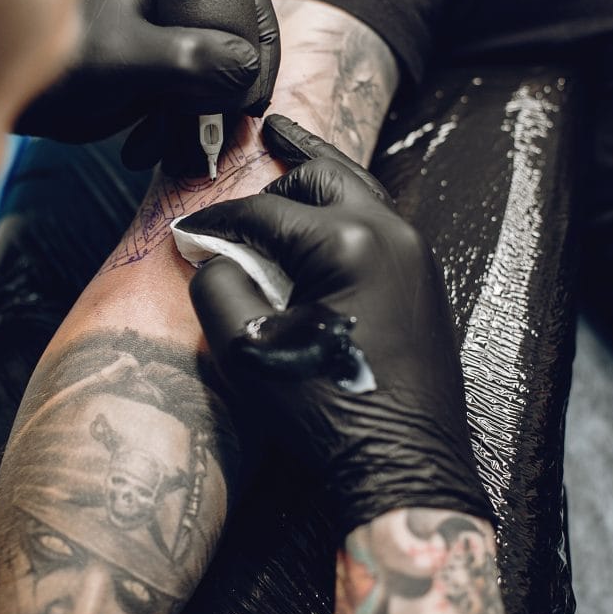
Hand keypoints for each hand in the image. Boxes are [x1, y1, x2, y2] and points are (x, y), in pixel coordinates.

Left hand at [14, 0, 278, 153]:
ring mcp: (173, 32)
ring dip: (203, 118)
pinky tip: (150, 145)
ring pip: (225, 74)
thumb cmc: (58, 67)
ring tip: (168, 141)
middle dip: (227, 90)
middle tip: (216, 123)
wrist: (23, 106)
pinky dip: (184, 129)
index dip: (256, 38)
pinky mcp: (167, 69)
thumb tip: (247, 71)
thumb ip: (192, 57)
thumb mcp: (126, 58)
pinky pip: (200, 99)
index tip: (250, 89)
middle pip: (240, 36)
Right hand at [178, 115, 490, 538]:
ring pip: (359, 191)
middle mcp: (392, 234)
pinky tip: (324, 220)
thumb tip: (213, 254)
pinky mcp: (424, 279)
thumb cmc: (325, 411)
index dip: (218, 218)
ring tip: (291, 150)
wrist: (405, 463)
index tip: (188, 229)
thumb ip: (217, 287)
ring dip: (320, 177)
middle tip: (251, 165)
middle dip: (279, 175)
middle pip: (324, 177)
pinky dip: (345, 211)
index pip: (265, 212)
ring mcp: (416, 255)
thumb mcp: (248, 352)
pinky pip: (378, 224)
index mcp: (349, 243)